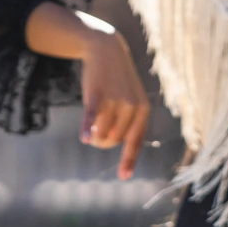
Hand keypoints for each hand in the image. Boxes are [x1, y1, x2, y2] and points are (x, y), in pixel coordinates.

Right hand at [78, 28, 151, 179]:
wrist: (107, 50)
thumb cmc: (118, 80)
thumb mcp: (130, 98)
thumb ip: (128, 120)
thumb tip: (118, 145)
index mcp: (143, 109)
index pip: (135, 141)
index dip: (128, 160)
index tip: (123, 177)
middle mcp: (132, 106)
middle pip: (113, 139)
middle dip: (103, 141)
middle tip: (97, 133)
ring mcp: (115, 99)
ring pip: (101, 132)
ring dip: (93, 136)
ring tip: (90, 128)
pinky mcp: (97, 93)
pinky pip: (92, 116)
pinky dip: (87, 127)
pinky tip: (84, 138)